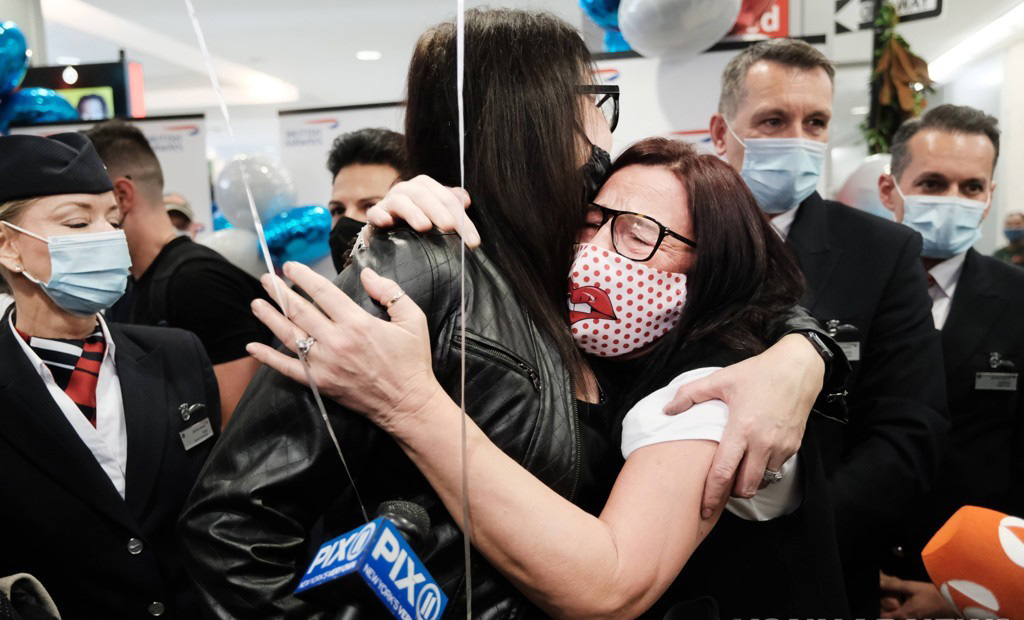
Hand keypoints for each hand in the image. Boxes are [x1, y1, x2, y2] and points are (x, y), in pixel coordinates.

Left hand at [246, 261, 444, 432]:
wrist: (408, 403)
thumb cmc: (412, 361)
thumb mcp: (413, 319)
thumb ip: (389, 292)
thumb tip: (366, 273)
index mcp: (357, 323)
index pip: (323, 292)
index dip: (304, 277)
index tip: (290, 266)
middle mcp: (336, 341)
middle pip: (300, 310)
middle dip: (280, 292)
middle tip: (266, 279)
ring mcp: (325, 363)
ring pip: (290, 335)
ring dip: (270, 317)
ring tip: (256, 302)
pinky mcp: (320, 383)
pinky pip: (288, 368)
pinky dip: (268, 357)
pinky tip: (252, 347)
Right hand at [366, 175, 479, 247]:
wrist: (387, 231)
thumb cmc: (416, 222)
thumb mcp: (437, 214)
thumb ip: (451, 206)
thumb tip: (466, 200)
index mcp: (426, 187)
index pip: (448, 200)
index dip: (462, 219)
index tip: (473, 241)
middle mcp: (407, 190)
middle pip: (425, 196)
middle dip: (439, 211)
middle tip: (450, 227)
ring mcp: (389, 201)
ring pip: (401, 201)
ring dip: (413, 212)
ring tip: (424, 226)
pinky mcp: (375, 215)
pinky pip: (375, 213)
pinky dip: (380, 216)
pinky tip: (386, 222)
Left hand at [663, 334, 823, 516]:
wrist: (798, 369)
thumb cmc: (758, 373)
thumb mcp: (721, 379)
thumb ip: (690, 394)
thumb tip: (667, 410)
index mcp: (742, 428)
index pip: (724, 472)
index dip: (712, 494)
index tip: (703, 508)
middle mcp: (763, 443)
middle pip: (746, 487)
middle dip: (731, 493)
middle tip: (720, 487)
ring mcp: (781, 447)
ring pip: (763, 481)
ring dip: (749, 482)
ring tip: (738, 471)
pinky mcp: (794, 446)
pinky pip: (776, 469)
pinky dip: (764, 470)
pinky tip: (754, 457)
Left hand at [879, 573, 957, 618]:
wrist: (954, 601)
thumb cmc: (933, 595)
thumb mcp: (912, 587)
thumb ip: (894, 586)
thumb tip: (879, 584)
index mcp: (905, 615)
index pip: (885, 617)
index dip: (881, 610)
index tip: (880, 602)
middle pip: (894, 618)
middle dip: (890, 610)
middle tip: (891, 598)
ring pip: (903, 617)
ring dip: (899, 610)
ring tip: (900, 599)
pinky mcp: (925, 619)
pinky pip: (911, 616)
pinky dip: (908, 611)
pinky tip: (911, 601)